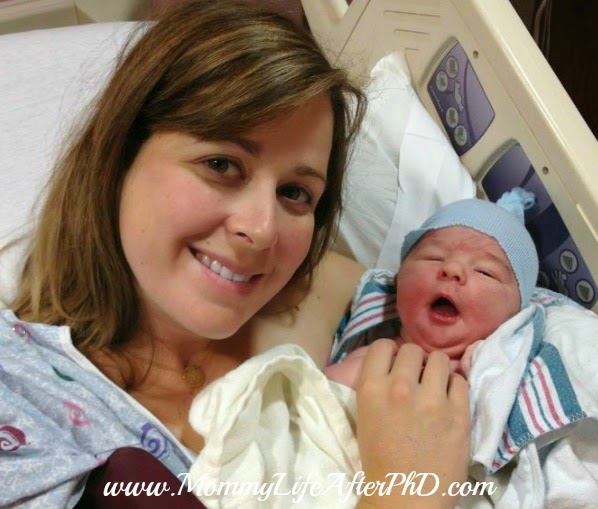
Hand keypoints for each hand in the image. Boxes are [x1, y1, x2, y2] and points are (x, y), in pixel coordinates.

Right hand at [355, 340, 470, 508]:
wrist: (405, 497)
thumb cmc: (380, 460)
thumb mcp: (366, 414)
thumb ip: (377, 385)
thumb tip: (396, 363)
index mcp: (371, 388)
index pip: (383, 345)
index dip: (391, 352)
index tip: (396, 364)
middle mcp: (400, 387)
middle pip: (412, 349)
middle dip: (415, 361)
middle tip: (417, 378)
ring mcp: (432, 400)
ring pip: (439, 359)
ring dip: (436, 370)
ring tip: (436, 387)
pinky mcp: (459, 414)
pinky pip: (461, 381)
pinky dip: (455, 387)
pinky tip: (450, 401)